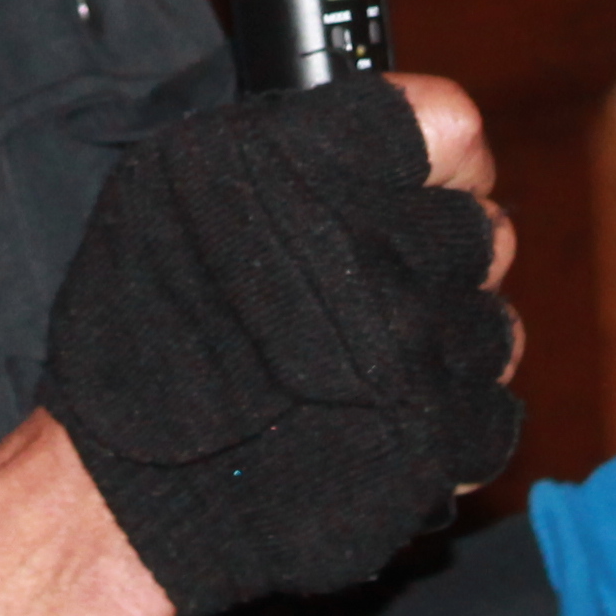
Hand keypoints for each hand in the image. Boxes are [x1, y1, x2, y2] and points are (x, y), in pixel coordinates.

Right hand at [33, 72, 523, 615]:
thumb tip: (385, 138)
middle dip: (434, 253)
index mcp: (320, 170)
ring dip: (443, 338)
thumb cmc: (141, 324)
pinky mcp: (443, 445)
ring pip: (492, 322)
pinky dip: (446, 417)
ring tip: (368, 361)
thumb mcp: (180, 178)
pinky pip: (492, 409)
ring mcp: (423, 357)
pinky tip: (379, 417)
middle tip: (375, 282)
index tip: (423, 177)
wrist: (124, 487)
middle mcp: (383, 256)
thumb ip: (295, 141)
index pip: (451, 129)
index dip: (440, 154)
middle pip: (479, 228)